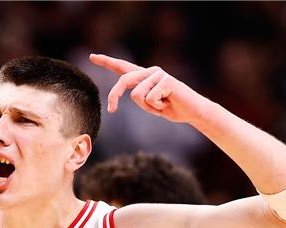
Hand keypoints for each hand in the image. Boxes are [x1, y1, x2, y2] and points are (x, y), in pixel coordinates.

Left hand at [89, 53, 207, 123]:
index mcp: (144, 77)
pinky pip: (150, 99)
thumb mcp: (150, 104)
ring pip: (137, 95)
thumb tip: (130, 92)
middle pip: (124, 80)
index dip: (107, 61)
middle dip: (114, 96)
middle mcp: (150, 72)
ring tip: (162, 105)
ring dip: (148, 107)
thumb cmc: (171, 108)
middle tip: (111, 109)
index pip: (122, 67)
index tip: (92, 57)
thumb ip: (139, 96)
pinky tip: (168, 103)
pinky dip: (157, 108)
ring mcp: (158, 74)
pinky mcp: (166, 80)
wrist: (193, 112)